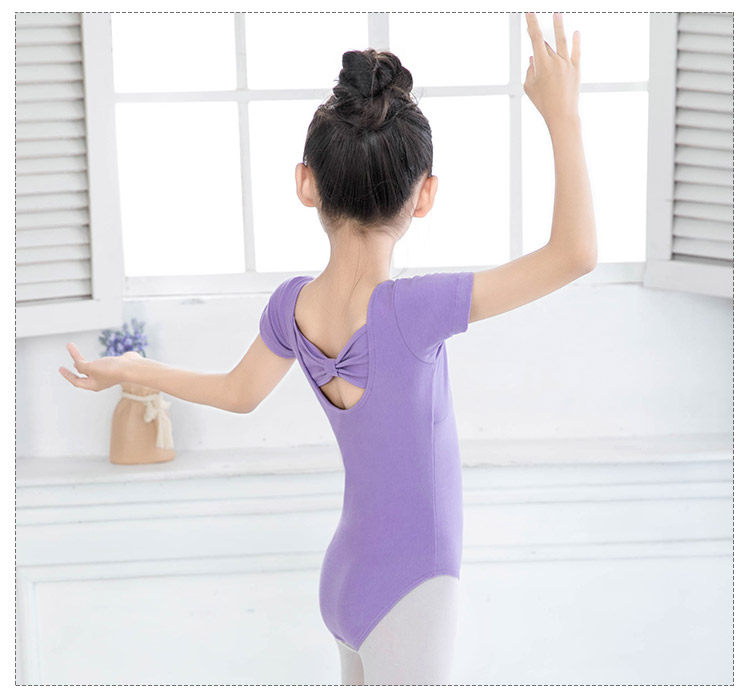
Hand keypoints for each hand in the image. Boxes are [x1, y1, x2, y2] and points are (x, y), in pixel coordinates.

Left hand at [59, 342, 139, 391]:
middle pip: (82, 374)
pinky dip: (94, 359)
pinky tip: (96, 356)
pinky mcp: (113, 367)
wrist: (132, 367)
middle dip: (75, 364)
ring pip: (91, 368)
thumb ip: (80, 366)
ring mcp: (106, 374)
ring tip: (76, 352)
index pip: (75, 380)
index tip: (60, 368)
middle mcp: (99, 381)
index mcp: (92, 385)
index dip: (67, 374)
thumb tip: (77, 364)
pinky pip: (100, 363)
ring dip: (83, 360)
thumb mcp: (90, 368)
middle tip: (68, 359)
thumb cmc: (111, 370)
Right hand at [523, 12, 580, 128]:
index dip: (532, 23)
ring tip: (557, 14)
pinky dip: (576, 42)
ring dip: (559, 27)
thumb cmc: (543, 103)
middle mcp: (555, 61)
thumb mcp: (530, 87)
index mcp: (542, 64)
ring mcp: (567, 64)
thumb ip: (530, 71)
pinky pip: (576, 52)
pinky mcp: (576, 69)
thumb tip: (533, 58)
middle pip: (546, 45)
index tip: (529, 12)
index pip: (536, 38)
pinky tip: (576, 33)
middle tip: (536, 38)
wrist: (562, 114)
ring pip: (561, 42)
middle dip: (540, 43)